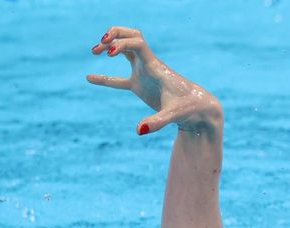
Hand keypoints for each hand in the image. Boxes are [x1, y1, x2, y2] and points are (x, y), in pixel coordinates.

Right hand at [88, 26, 222, 134]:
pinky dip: (105, 78)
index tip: (110, 55)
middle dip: (114, 35)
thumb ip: (157, 122)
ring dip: (110, 47)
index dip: (122, 44)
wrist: (200, 111)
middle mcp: (149, 65)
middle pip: (130, 37)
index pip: (137, 42)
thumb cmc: (190, 109)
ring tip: (94, 51)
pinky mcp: (141, 87)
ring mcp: (144, 75)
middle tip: (101, 45)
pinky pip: (119, 80)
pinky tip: (89, 78)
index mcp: (156, 66)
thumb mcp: (174, 115)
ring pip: (125, 51)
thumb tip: (139, 130)